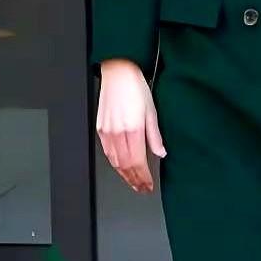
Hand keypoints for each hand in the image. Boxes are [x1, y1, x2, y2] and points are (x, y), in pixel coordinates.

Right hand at [96, 59, 166, 193]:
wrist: (118, 72)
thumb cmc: (135, 87)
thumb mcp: (152, 111)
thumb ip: (155, 136)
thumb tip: (160, 153)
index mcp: (132, 129)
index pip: (138, 162)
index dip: (143, 177)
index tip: (149, 185)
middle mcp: (117, 133)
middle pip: (125, 166)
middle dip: (134, 180)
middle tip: (142, 189)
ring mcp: (106, 132)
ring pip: (114, 162)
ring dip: (124, 175)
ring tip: (133, 183)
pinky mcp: (100, 129)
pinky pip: (107, 153)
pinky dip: (115, 164)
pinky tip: (121, 168)